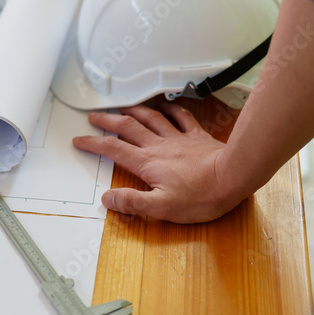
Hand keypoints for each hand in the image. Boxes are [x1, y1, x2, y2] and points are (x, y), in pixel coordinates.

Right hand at [73, 102, 244, 222]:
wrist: (233, 177)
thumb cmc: (201, 196)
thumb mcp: (161, 208)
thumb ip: (132, 202)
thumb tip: (108, 199)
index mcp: (147, 164)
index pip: (113, 149)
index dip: (93, 144)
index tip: (80, 140)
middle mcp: (159, 146)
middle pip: (127, 128)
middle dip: (108, 121)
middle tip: (95, 117)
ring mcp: (178, 139)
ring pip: (151, 118)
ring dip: (134, 111)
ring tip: (123, 107)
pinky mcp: (197, 137)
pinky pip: (181, 117)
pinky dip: (171, 109)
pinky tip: (166, 106)